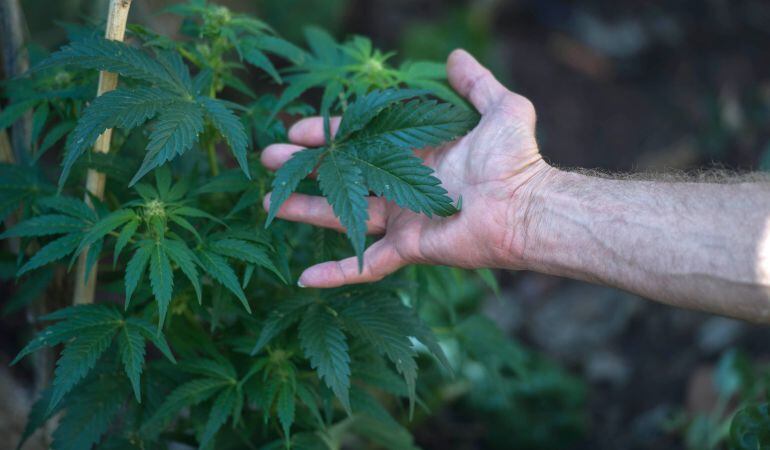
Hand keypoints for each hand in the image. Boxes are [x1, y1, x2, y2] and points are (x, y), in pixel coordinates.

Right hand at [261, 49, 552, 287]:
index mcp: (415, 154)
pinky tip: (302, 279)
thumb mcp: (499, 109)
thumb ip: (476, 84)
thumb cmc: (517, 159)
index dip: (328, 134)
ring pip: (342, 217)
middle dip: (304, 168)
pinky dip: (336, 273)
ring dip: (305, 211)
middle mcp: (402, 186)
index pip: (360, 140)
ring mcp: (402, 219)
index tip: (295, 129)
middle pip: (342, 176)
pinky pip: (365, 264)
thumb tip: (456, 55)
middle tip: (268, 159)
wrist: (527, 206)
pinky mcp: (407, 247)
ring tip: (267, 202)